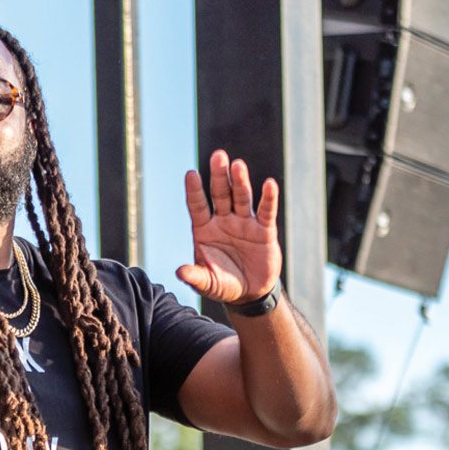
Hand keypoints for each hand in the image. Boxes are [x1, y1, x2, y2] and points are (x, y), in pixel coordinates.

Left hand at [176, 149, 282, 304]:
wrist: (250, 293)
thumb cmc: (224, 284)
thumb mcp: (208, 283)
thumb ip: (195, 277)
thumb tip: (179, 272)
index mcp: (205, 229)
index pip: (197, 206)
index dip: (194, 191)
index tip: (190, 174)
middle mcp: (223, 221)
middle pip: (220, 194)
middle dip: (219, 176)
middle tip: (218, 156)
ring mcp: (244, 223)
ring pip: (242, 198)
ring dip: (240, 182)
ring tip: (238, 165)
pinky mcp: (264, 230)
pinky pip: (266, 211)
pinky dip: (268, 198)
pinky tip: (269, 185)